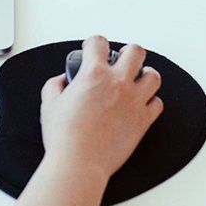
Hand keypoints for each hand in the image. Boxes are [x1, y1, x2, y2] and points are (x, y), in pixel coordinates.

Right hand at [40, 35, 162, 178]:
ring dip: (145, 75)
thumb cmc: (64, 137)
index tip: (92, 48)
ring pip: (153, 76)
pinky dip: (150, 102)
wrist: (79, 162)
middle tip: (122, 59)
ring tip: (137, 80)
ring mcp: (134, 101)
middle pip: (135, 52)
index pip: (99, 43)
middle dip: (128, 52)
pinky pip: (157, 104)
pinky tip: (141, 104)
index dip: (94, 43)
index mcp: (93, 74)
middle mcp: (117, 83)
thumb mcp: (49, 103)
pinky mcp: (143, 120)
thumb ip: (55, 85)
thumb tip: (62, 81)